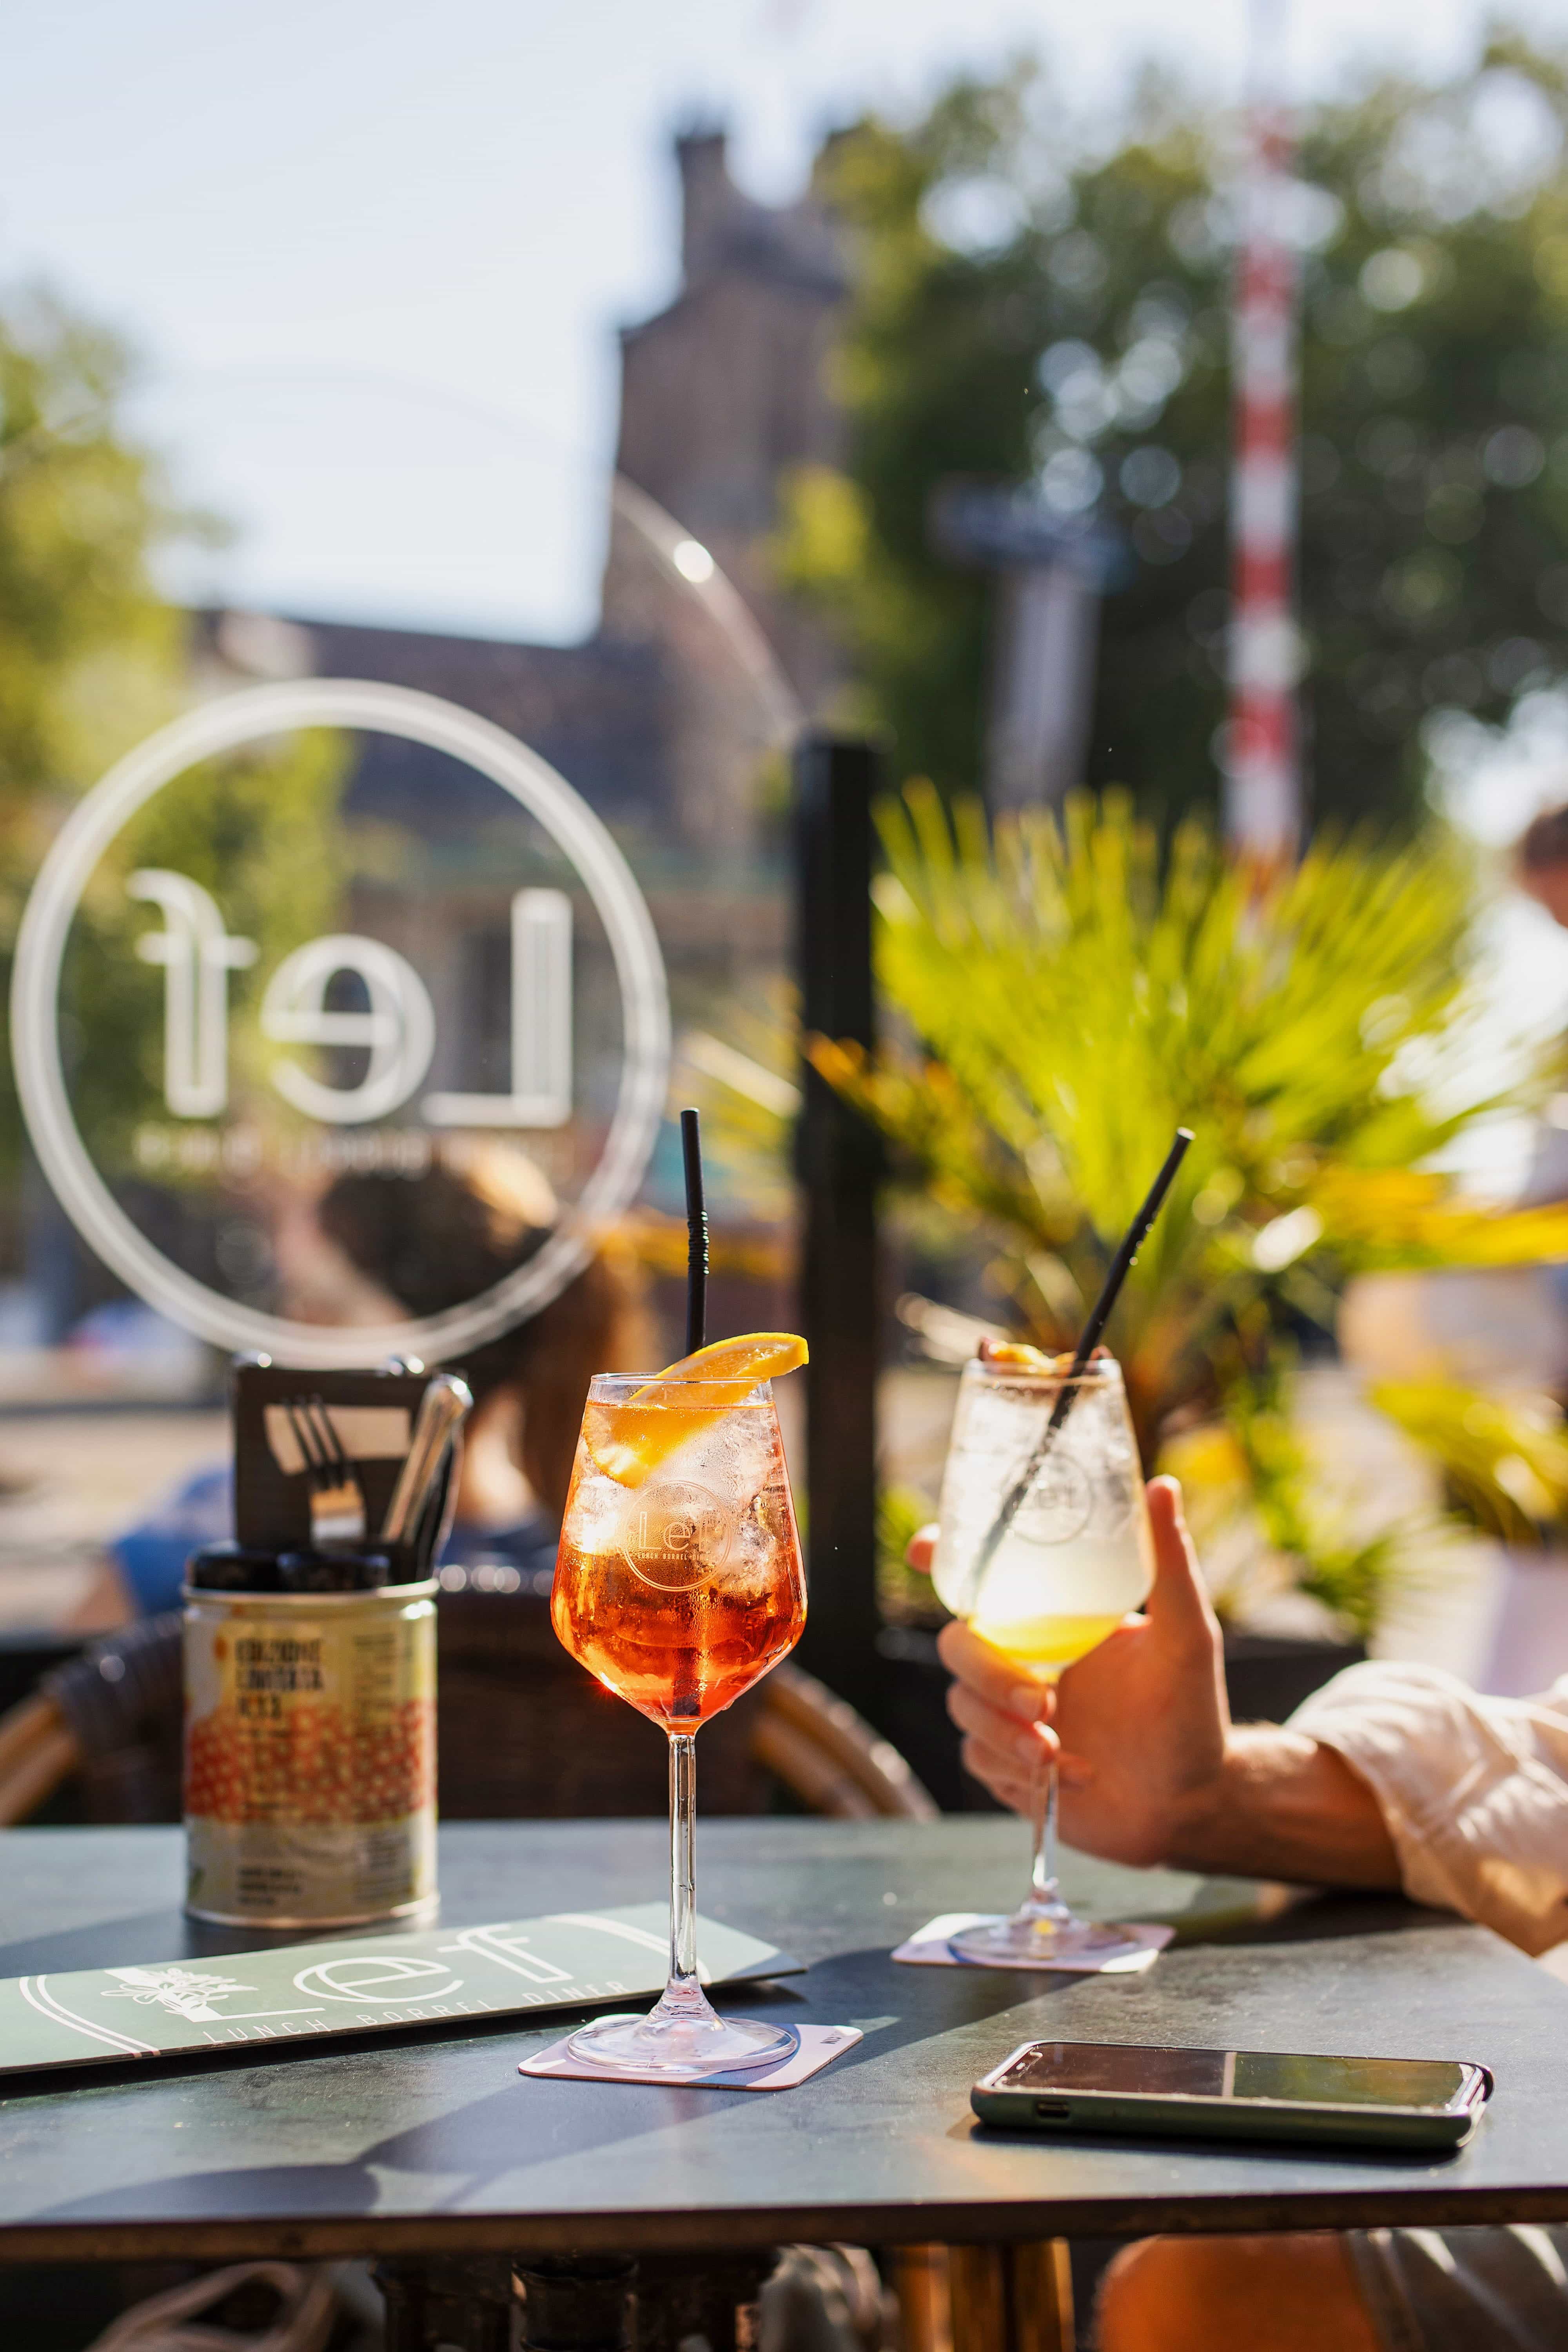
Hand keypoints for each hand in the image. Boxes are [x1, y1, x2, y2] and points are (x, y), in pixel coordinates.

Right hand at [912, 1478, 1230, 1868]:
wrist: (1191, 1801)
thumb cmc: (1191, 1710)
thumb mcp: (1186, 1635)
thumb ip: (1169, 1567)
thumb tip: (1161, 1486)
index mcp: (1050, 1619)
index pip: (980, 1578)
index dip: (940, 1557)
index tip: (924, 1550)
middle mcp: (1021, 1659)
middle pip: (957, 1647)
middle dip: (988, 1675)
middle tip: (1041, 1701)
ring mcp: (1009, 1714)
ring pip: (962, 1707)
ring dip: (1002, 1731)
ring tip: (1053, 1751)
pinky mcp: (1006, 1766)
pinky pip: (980, 1759)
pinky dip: (1019, 1771)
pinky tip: (1074, 1777)